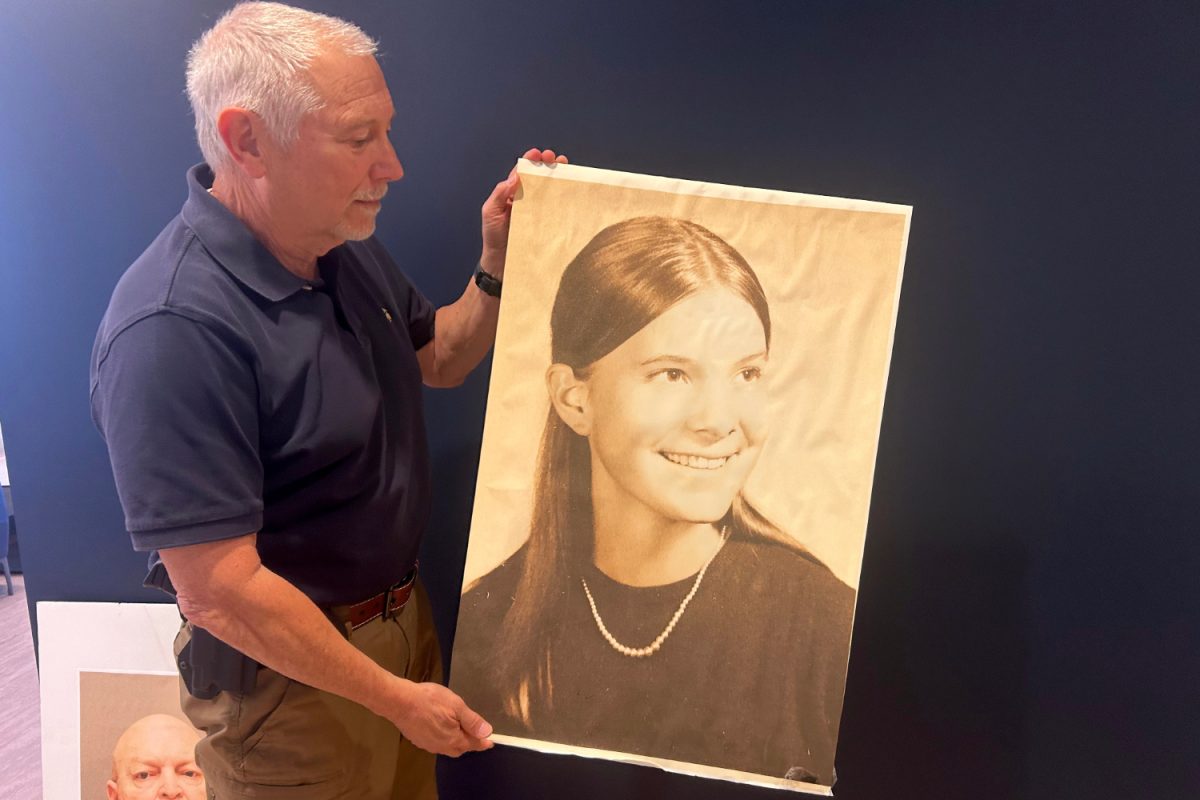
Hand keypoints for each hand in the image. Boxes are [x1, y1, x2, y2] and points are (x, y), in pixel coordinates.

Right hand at [387, 680, 494, 756]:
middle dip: (469, 743)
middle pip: (460, 748)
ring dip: (456, 740)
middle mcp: (442, 747)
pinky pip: (436, 743)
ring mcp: (428, 745)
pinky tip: (441, 728)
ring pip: (448, 746)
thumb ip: (472, 721)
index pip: (473, 743)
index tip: (491, 742)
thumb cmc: (430, 701)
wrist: (400, 702)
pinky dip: (443, 738)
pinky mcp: (418, 740)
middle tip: (476, 734)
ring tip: (460, 730)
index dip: (483, 742)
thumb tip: (487, 733)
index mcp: (453, 739)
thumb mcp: (456, 706)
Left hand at [480, 147, 568, 274]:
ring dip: (558, 177)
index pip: (522, 173)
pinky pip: (556, 209)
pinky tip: (569, 191)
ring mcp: (538, 211)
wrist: (501, 264)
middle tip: (554, 158)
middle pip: (539, 178)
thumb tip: (515, 176)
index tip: (537, 153)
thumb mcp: (490, 212)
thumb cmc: (493, 237)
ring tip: (564, 167)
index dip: (530, 161)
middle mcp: (526, 200)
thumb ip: (500, 193)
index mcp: (512, 194)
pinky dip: (563, 198)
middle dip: (547, 165)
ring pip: (549, 190)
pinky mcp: (546, 223)